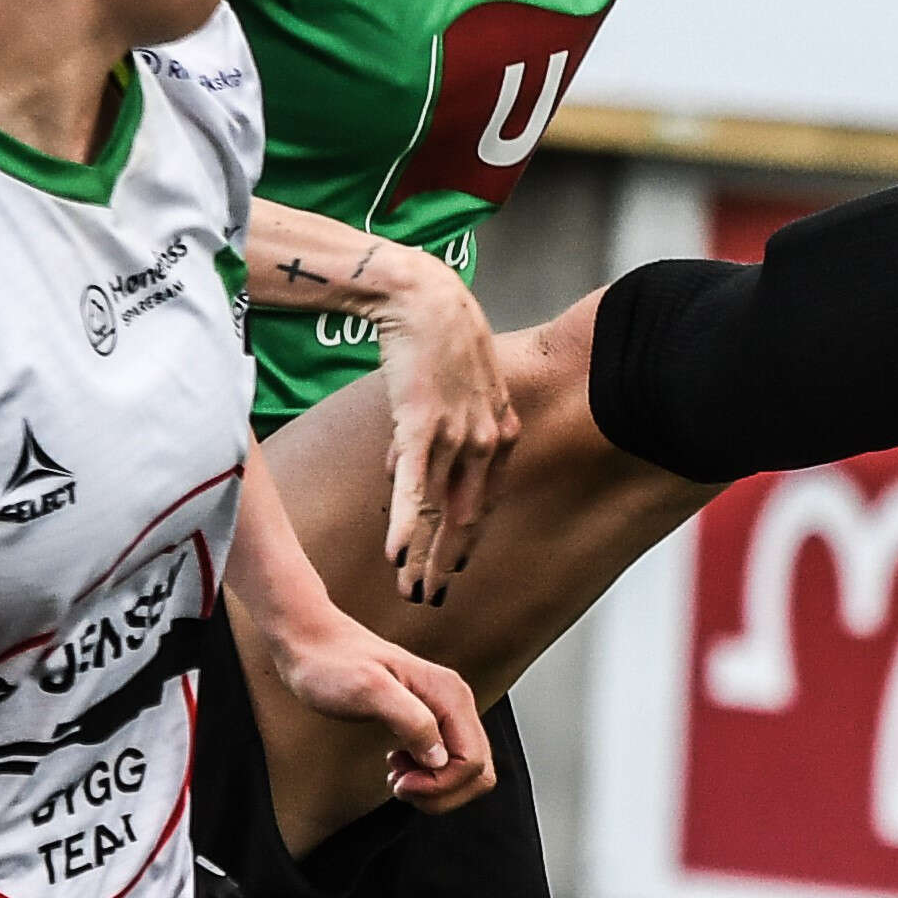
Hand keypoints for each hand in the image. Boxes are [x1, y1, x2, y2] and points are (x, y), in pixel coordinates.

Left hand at [265, 611, 494, 813]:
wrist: (310, 643)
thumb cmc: (332, 663)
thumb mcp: (368, 691)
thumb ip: (411, 721)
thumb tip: (439, 758)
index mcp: (449, 695)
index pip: (473, 762)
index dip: (442, 785)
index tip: (400, 784)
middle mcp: (454, 702)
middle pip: (477, 771)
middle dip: (442, 791)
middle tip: (400, 786)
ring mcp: (442, 711)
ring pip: (464, 769)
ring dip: (434, 787)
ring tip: (397, 776)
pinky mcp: (427, 719)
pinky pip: (446, 761)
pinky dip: (426, 776)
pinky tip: (397, 765)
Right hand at [369, 250, 520, 601]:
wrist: (425, 299)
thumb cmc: (438, 337)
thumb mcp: (452, 390)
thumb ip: (434, 434)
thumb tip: (399, 468)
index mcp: (501, 434)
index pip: (484, 503)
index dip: (465, 542)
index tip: (450, 571)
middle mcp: (486, 442)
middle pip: (465, 518)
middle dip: (444, 562)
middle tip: (429, 598)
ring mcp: (456, 436)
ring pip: (439, 510)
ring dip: (422, 555)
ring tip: (410, 590)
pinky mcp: (421, 426)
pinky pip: (413, 486)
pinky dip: (405, 523)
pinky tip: (396, 554)